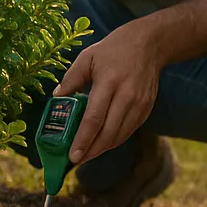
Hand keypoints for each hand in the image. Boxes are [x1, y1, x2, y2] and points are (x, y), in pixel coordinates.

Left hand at [54, 18, 165, 163]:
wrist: (149, 45)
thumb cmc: (113, 50)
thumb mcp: (87, 58)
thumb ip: (71, 79)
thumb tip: (57, 99)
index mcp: (109, 83)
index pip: (94, 118)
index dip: (83, 139)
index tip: (72, 155)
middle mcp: (127, 96)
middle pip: (108, 133)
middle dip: (91, 151)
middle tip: (75, 161)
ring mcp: (139, 104)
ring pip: (119, 135)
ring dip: (102, 149)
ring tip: (85, 155)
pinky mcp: (146, 109)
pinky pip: (128, 131)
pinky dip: (114, 140)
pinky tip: (101, 144)